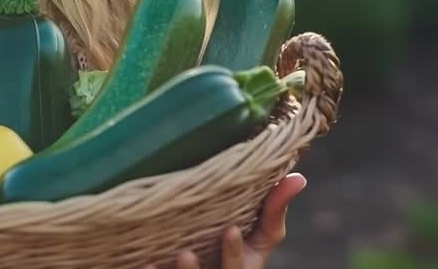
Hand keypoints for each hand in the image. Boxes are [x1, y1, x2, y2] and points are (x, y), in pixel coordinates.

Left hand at [143, 173, 306, 268]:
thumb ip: (273, 211)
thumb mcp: (259, 239)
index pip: (240, 267)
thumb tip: (297, 178)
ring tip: (154, 262)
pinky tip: (141, 264)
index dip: (233, 252)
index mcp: (242, 268)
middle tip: (186, 253)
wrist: (201, 264)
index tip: (230, 229)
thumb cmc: (235, 251)